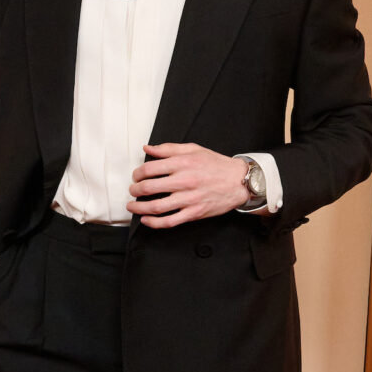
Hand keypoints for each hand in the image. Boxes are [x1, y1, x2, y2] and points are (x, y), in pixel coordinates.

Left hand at [127, 143, 247, 227]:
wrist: (238, 181)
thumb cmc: (216, 165)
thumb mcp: (193, 149)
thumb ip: (168, 149)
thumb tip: (148, 148)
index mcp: (182, 163)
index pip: (150, 169)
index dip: (137, 174)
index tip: (136, 176)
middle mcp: (184, 181)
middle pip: (149, 188)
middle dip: (135, 190)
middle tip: (133, 190)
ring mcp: (189, 199)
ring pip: (156, 207)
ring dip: (139, 208)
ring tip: (133, 206)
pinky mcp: (194, 213)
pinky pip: (170, 221)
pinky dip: (154, 223)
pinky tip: (146, 220)